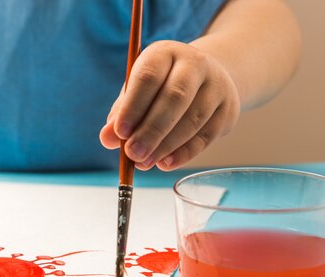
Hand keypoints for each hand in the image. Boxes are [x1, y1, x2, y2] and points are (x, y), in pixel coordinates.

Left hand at [99, 40, 239, 170]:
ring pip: (193, 119)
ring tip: (144, 163)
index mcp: (165, 53)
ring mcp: (217, 86)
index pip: (148, 76)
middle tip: (132, 154)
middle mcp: (195, 64)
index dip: (133, 106)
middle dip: (151, 130)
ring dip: (165, 145)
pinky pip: (206, 136)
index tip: (119, 132)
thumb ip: (120, 114)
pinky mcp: (228, 109)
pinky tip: (164, 164)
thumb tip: (107, 139)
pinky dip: (184, 153)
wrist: (205, 79)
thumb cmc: (159, 87)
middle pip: (175, 97)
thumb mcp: (136, 92)